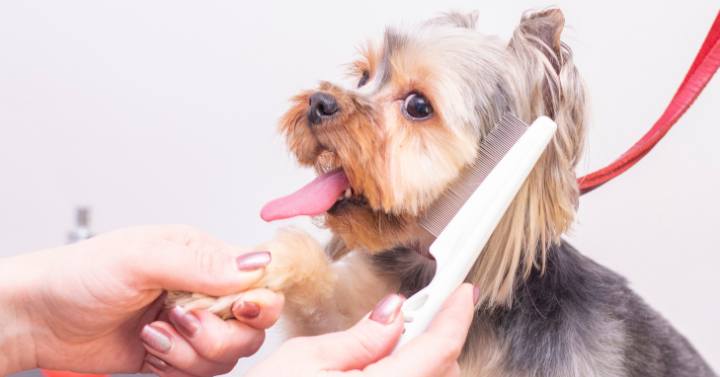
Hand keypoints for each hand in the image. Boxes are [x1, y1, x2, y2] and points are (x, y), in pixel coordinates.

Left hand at [0, 225, 282, 375]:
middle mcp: (205, 291)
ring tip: (155, 333)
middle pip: (253, 324)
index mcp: (204, 257)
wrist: (41, 318)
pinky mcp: (177, 354)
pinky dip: (179, 367)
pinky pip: (203, 372)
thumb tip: (254, 265)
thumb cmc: (81, 275)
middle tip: (181, 321)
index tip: (239, 309)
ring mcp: (192, 325)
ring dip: (192, 352)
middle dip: (220, 334)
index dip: (259, 299)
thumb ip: (199, 263)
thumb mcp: (139, 257)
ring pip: (229, 353)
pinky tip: (150, 348)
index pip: (260, 278)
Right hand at [246, 284, 476, 376]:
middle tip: (405, 316)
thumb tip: (392, 314)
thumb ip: (358, 338)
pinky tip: (376, 370)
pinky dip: (405, 376)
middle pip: (442, 370)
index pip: (439, 349)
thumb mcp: (303, 361)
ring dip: (419, 360)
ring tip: (381, 348)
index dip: (455, 314)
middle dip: (432, 336)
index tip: (462, 293)